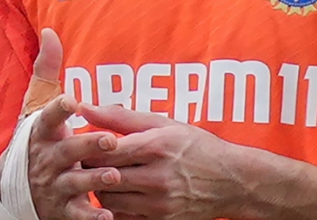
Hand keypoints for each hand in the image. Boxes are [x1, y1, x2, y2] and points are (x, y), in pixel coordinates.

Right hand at [0, 29, 120, 219]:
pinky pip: (78, 215)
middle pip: (67, 152)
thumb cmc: (33, 141)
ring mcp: (53, 186)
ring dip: (95, 182)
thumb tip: (51, 31)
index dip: (58, 109)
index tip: (71, 101)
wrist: (11, 192)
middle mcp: (46, 159)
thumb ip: (46, 71)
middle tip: (110, 141)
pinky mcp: (62, 211)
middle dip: (88, 147)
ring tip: (115, 176)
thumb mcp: (34, 108)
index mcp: (41, 132)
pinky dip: (92, 218)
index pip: (47, 117)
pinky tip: (109, 216)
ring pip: (75, 184)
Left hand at [80, 105, 236, 219]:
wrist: (232, 181)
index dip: (88, 147)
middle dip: (91, 168)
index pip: (104, 150)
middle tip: (89, 162)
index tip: (87, 145)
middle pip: (103, 176)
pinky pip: (123, 218)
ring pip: (109, 200)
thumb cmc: (196, 146)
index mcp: (156, 146)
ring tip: (104, 178)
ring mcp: (160, 203)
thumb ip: (120, 117)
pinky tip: (120, 195)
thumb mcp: (163, 124)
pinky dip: (115, 208)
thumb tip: (84, 108)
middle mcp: (157, 176)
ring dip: (100, 189)